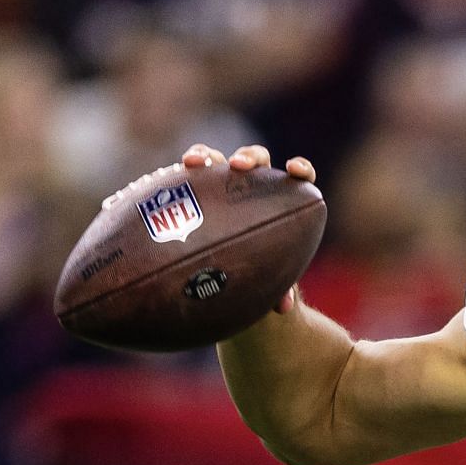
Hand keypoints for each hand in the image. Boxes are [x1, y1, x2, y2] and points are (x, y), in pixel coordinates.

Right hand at [183, 143, 317, 313]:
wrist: (232, 270)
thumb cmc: (258, 270)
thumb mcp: (270, 277)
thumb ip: (279, 287)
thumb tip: (283, 308)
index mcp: (281, 198)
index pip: (297, 175)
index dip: (300, 168)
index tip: (296, 171)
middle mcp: (252, 184)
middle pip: (255, 158)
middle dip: (248, 157)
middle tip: (239, 166)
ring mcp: (222, 183)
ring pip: (216, 160)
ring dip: (207, 156)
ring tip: (195, 164)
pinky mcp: (195, 188)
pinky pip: (184, 179)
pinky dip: (177, 179)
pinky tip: (166, 180)